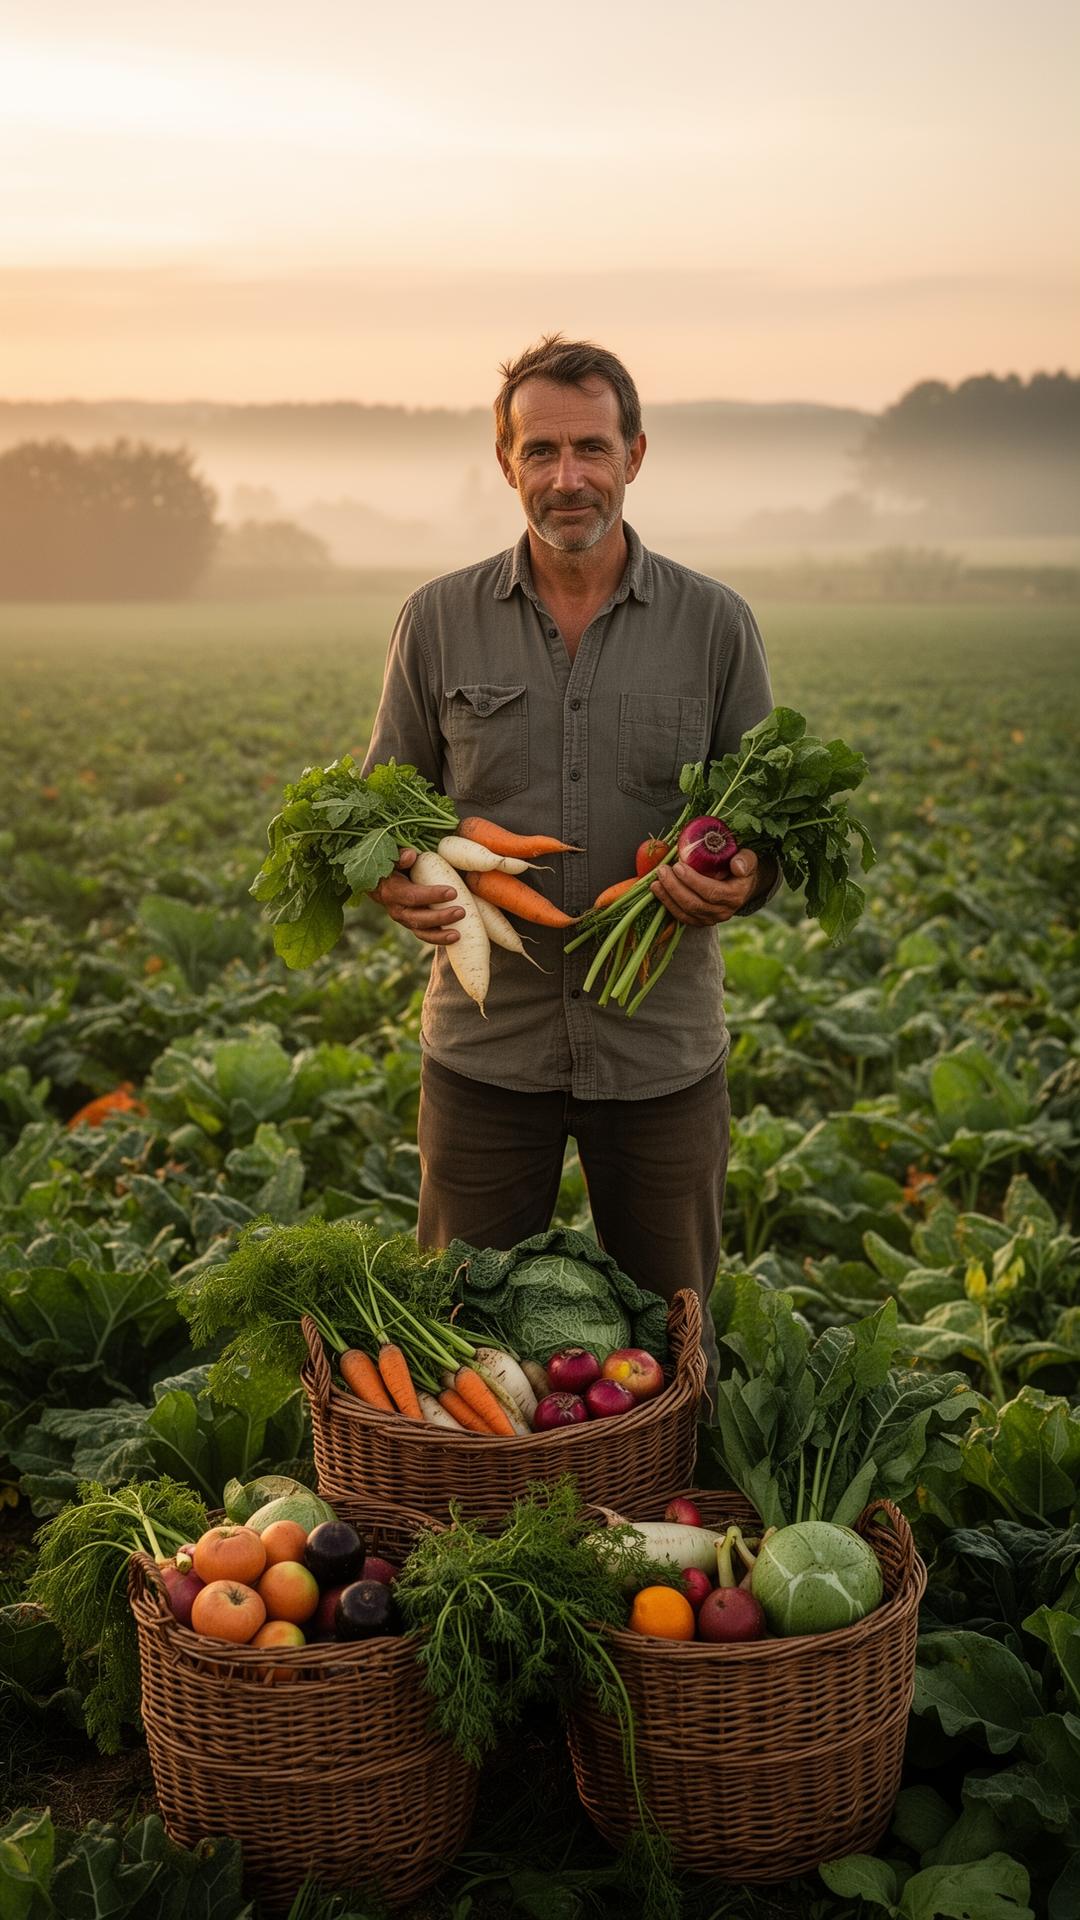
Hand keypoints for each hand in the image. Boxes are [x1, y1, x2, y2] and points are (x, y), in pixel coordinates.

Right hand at [370, 847, 463, 945]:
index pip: (413, 896)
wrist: (382, 885)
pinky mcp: (412, 926)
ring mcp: (404, 920)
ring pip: (421, 931)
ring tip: (458, 934)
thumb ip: (400, 856)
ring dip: (440, 934)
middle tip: (461, 912)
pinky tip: (455, 938)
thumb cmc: (394, 867)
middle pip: (418, 918)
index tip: (453, 892)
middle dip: (440, 917)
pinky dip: (438, 939)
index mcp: (392, 891)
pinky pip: (424, 936)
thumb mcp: (394, 859)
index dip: (432, 895)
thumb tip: (411, 855)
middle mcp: (396, 910)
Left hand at [649, 848, 770, 926]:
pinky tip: (658, 892)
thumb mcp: (748, 859)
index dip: (692, 881)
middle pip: (695, 904)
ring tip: (656, 881)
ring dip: (668, 897)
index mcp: (735, 896)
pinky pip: (681, 917)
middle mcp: (724, 912)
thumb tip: (737, 866)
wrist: (742, 885)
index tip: (678, 866)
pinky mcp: (700, 921)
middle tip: (662, 870)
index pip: (711, 892)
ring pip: (686, 912)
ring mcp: (711, 919)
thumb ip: (745, 860)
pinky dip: (668, 905)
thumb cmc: (741, 867)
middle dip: (675, 887)